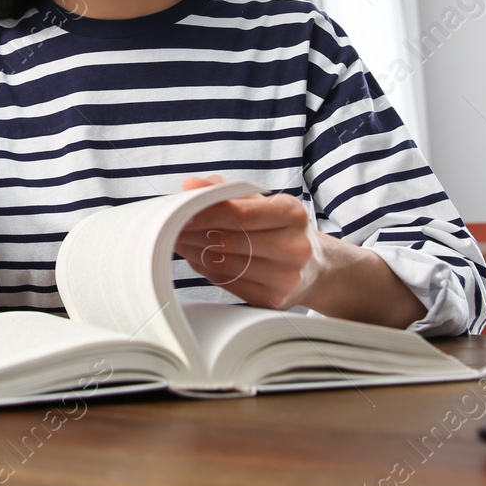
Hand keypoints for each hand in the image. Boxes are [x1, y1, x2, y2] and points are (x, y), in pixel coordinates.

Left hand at [173, 174, 315, 310]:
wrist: (315, 267)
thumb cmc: (280, 228)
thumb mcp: (262, 203)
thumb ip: (226, 192)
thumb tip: (189, 185)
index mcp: (292, 214)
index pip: (241, 214)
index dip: (206, 213)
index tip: (179, 211)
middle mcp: (295, 247)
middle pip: (230, 240)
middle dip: (193, 234)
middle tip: (169, 228)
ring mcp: (287, 277)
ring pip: (226, 264)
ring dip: (195, 252)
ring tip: (179, 242)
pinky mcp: (275, 301)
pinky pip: (229, 283)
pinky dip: (206, 270)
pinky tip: (196, 258)